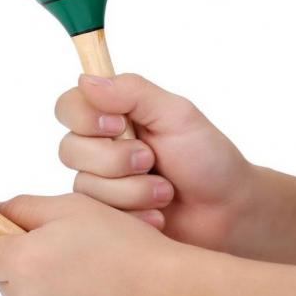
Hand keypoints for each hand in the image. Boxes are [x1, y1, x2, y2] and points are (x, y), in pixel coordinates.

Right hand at [55, 74, 253, 254]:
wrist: (228, 211)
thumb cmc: (206, 157)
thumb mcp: (176, 114)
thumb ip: (132, 92)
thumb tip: (86, 80)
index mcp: (111, 114)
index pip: (67, 107)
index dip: (85, 118)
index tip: (119, 125)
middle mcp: (99, 146)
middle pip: (70, 150)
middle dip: (117, 160)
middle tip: (152, 161)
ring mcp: (100, 181)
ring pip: (85, 185)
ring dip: (132, 190)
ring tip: (164, 192)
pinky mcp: (106, 214)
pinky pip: (99, 215)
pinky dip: (134, 213)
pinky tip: (158, 214)